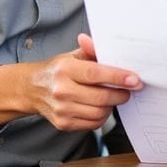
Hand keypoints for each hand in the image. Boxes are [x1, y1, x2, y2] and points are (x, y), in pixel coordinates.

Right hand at [0, 33, 141, 131]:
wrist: (31, 89)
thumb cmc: (57, 70)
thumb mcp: (72, 56)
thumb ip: (91, 49)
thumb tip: (104, 42)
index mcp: (65, 69)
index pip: (96, 74)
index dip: (119, 78)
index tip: (135, 80)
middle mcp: (61, 90)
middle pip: (101, 97)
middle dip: (121, 94)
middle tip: (128, 90)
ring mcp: (61, 109)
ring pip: (99, 112)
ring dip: (111, 106)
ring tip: (111, 97)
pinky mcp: (63, 123)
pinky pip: (93, 124)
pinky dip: (101, 116)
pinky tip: (99, 107)